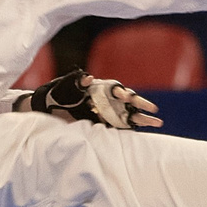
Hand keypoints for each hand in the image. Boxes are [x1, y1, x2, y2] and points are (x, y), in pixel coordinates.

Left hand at [16, 70, 161, 129]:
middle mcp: (107, 99)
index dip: (122, 93)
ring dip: (142, 117)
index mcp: (100, 88)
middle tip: (152, 108)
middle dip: (140, 104)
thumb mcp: (65, 85)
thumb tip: (87, 77)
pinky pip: (122, 125)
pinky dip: (133, 127)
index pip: (115, 89)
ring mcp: (107, 111)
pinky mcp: (105, 123)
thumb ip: (76, 81)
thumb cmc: (59, 93)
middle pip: (128, 101)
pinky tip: (146, 129)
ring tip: (157, 122)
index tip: (125, 97)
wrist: (49, 107)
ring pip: (129, 114)